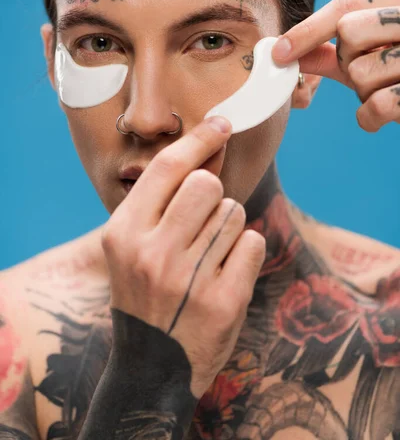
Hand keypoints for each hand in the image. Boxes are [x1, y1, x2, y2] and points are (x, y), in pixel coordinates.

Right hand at [101, 117, 264, 397]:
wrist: (151, 366)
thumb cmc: (144, 293)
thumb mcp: (132, 247)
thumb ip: (162, 200)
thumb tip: (209, 149)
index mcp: (123, 233)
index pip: (167, 168)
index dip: (198, 139)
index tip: (222, 123)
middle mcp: (152, 253)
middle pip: (207, 184)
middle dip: (211, 195)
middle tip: (200, 223)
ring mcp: (188, 279)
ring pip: (232, 211)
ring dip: (226, 227)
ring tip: (206, 257)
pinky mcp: (223, 301)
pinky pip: (252, 242)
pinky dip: (245, 250)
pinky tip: (225, 272)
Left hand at [272, 0, 399, 131]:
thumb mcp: (372, 53)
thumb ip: (330, 50)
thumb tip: (282, 52)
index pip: (348, 5)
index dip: (308, 30)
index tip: (277, 53)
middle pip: (350, 34)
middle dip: (349, 61)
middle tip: (371, 71)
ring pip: (360, 73)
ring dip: (364, 92)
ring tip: (389, 90)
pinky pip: (375, 106)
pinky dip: (370, 118)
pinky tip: (385, 115)